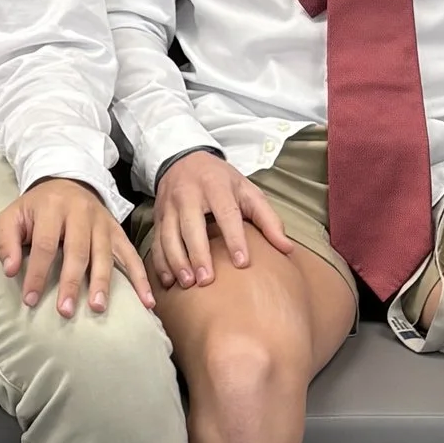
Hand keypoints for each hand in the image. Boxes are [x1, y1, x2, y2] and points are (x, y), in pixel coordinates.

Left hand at [0, 177, 152, 318]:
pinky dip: (140, 279)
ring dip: (102, 283)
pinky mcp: (117, 231)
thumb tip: (11, 270)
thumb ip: (6, 241)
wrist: (67, 182)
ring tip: (97, 308)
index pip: (45, 244)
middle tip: (65, 310)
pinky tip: (147, 301)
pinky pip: (131, 255)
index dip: (38, 273)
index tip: (30, 300)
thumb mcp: (12, 216)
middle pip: (78, 250)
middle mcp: (81, 212)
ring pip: (104, 254)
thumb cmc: (36, 208)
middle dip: (72, 282)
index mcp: (52, 207)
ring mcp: (102, 222)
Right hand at [146, 147, 292, 289]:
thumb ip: (268, 219)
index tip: (242, 263)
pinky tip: (169, 280)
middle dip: (198, 254)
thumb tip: (286, 248)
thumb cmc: (220, 180)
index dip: (234, 238)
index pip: (226, 214)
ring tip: (187, 283)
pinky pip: (156, 241)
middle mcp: (189, 194)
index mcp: (216, 187)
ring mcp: (169, 206)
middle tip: (207, 280)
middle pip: (191, 226)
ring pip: (169, 235)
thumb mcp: (247, 191)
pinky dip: (160, 262)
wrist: (183, 159)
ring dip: (177, 261)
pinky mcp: (157, 216)